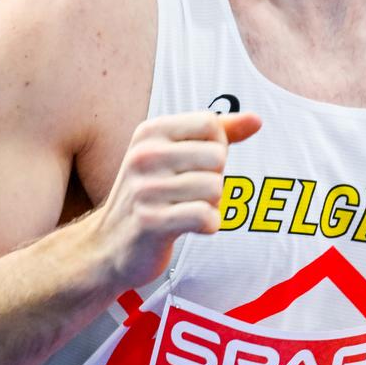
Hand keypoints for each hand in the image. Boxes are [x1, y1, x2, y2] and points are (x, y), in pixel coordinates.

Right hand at [89, 110, 260, 287]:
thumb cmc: (152, 194)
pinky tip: (191, 227)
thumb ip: (219, 133)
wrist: (108, 245)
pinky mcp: (150, 222)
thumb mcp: (176, 154)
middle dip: (214, 179)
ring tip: (185, 209)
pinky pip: (205, 216)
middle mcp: (144, 155)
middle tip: (189, 193)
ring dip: (210, 205)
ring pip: (215, 188)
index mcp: (150, 132)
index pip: (210, 124)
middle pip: (217, 156)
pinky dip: (208, 225)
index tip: (195, 165)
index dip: (216, 147)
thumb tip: (257, 119)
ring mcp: (145, 189)